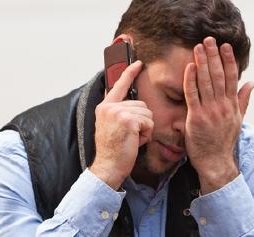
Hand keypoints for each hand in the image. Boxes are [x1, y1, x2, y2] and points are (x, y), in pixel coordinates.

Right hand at [90, 61, 153, 189]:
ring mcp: (118, 112)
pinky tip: (135, 141)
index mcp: (105, 107)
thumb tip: (136, 105)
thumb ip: (119, 112)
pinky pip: (149, 122)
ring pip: (147, 113)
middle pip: (141, 104)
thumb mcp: (111, 126)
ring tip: (131, 138)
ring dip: (144, 128)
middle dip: (142, 121)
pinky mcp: (128, 120)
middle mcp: (109, 107)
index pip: (119, 85)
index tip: (139, 63)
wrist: (107, 167)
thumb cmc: (112, 149)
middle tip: (129, 135)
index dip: (130, 73)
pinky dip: (146, 134)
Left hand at [183, 37, 253, 193]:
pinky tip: (190, 67)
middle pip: (218, 76)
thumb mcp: (238, 120)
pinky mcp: (196, 117)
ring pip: (205, 82)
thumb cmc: (224, 141)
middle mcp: (222, 106)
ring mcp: (209, 111)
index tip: (225, 46)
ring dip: (202, 63)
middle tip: (209, 40)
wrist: (216, 161)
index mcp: (232, 105)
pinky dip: (191, 80)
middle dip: (213, 56)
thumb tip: (251, 83)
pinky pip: (192, 95)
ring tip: (199, 47)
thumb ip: (244, 100)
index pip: (231, 78)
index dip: (228, 61)